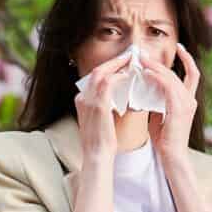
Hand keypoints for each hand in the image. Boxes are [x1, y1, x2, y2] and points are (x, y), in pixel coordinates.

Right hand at [73, 50, 132, 164]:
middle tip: (128, 56)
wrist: (97, 155)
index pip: (95, 78)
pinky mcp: (98, 105)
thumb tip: (120, 95)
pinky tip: (128, 75)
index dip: (109, 68)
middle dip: (113, 62)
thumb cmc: (102, 141)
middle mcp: (82, 98)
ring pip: (101, 73)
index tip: (122, 64)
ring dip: (117, 65)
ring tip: (130, 61)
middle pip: (97, 71)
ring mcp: (88, 100)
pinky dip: (118, 76)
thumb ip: (105, 105)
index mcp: (82, 100)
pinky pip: (108, 83)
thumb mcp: (100, 119)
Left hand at [140, 42, 199, 163]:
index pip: (193, 74)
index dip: (187, 59)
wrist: (172, 157)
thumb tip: (145, 89)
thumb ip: (157, 101)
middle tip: (145, 53)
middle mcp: (190, 100)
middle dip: (161, 61)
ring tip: (142, 60)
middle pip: (179, 72)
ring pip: (172, 77)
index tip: (179, 47)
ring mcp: (186, 104)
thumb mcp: (160, 115)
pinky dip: (158, 78)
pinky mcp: (179, 109)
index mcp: (189, 101)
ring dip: (156, 67)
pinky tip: (147, 73)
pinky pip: (168, 87)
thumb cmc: (165, 140)